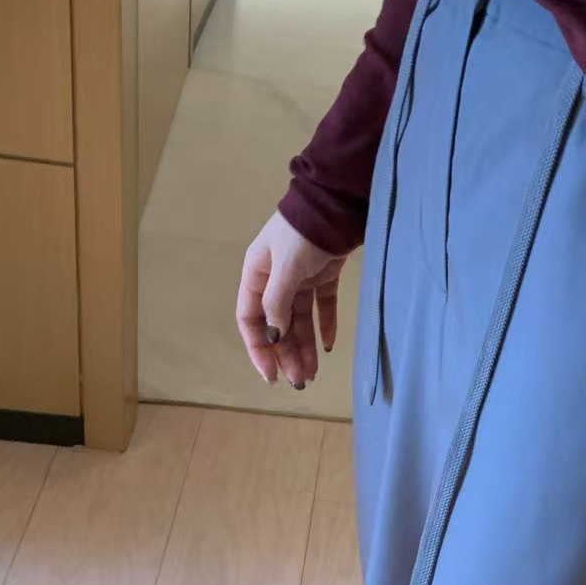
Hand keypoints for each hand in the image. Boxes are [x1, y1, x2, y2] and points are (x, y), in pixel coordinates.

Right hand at [236, 210, 348, 389]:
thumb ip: (277, 303)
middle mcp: (274, 279)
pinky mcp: (324, 273)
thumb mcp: (285, 268)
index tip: (271, 374)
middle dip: (286, 353)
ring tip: (313, 373)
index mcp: (256, 275)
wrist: (335, 203)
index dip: (258, 348)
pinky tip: (331, 346)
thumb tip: (273, 336)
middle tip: (300, 381)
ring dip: (305, 346)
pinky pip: (322, 305)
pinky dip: (325, 325)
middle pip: (277, 324)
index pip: (250, 319)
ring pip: (299, 319)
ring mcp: (300, 277)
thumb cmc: (303, 233)